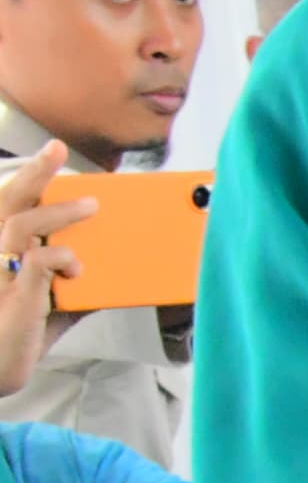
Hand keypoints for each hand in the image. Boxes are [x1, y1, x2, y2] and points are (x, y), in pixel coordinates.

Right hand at [0, 141, 93, 397]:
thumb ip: (81, 284)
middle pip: (8, 201)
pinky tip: (77, 265)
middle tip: (58, 149)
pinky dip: (60, 257)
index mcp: (4, 250)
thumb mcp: (59, 304)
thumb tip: (120, 274)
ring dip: (58, 213)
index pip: (12, 203)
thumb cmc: (22, 334)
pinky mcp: (16, 296)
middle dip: (33, 172)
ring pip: (20, 224)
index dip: (30, 176)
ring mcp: (2, 272)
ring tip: (92, 206)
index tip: (55, 151)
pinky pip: (36, 263)